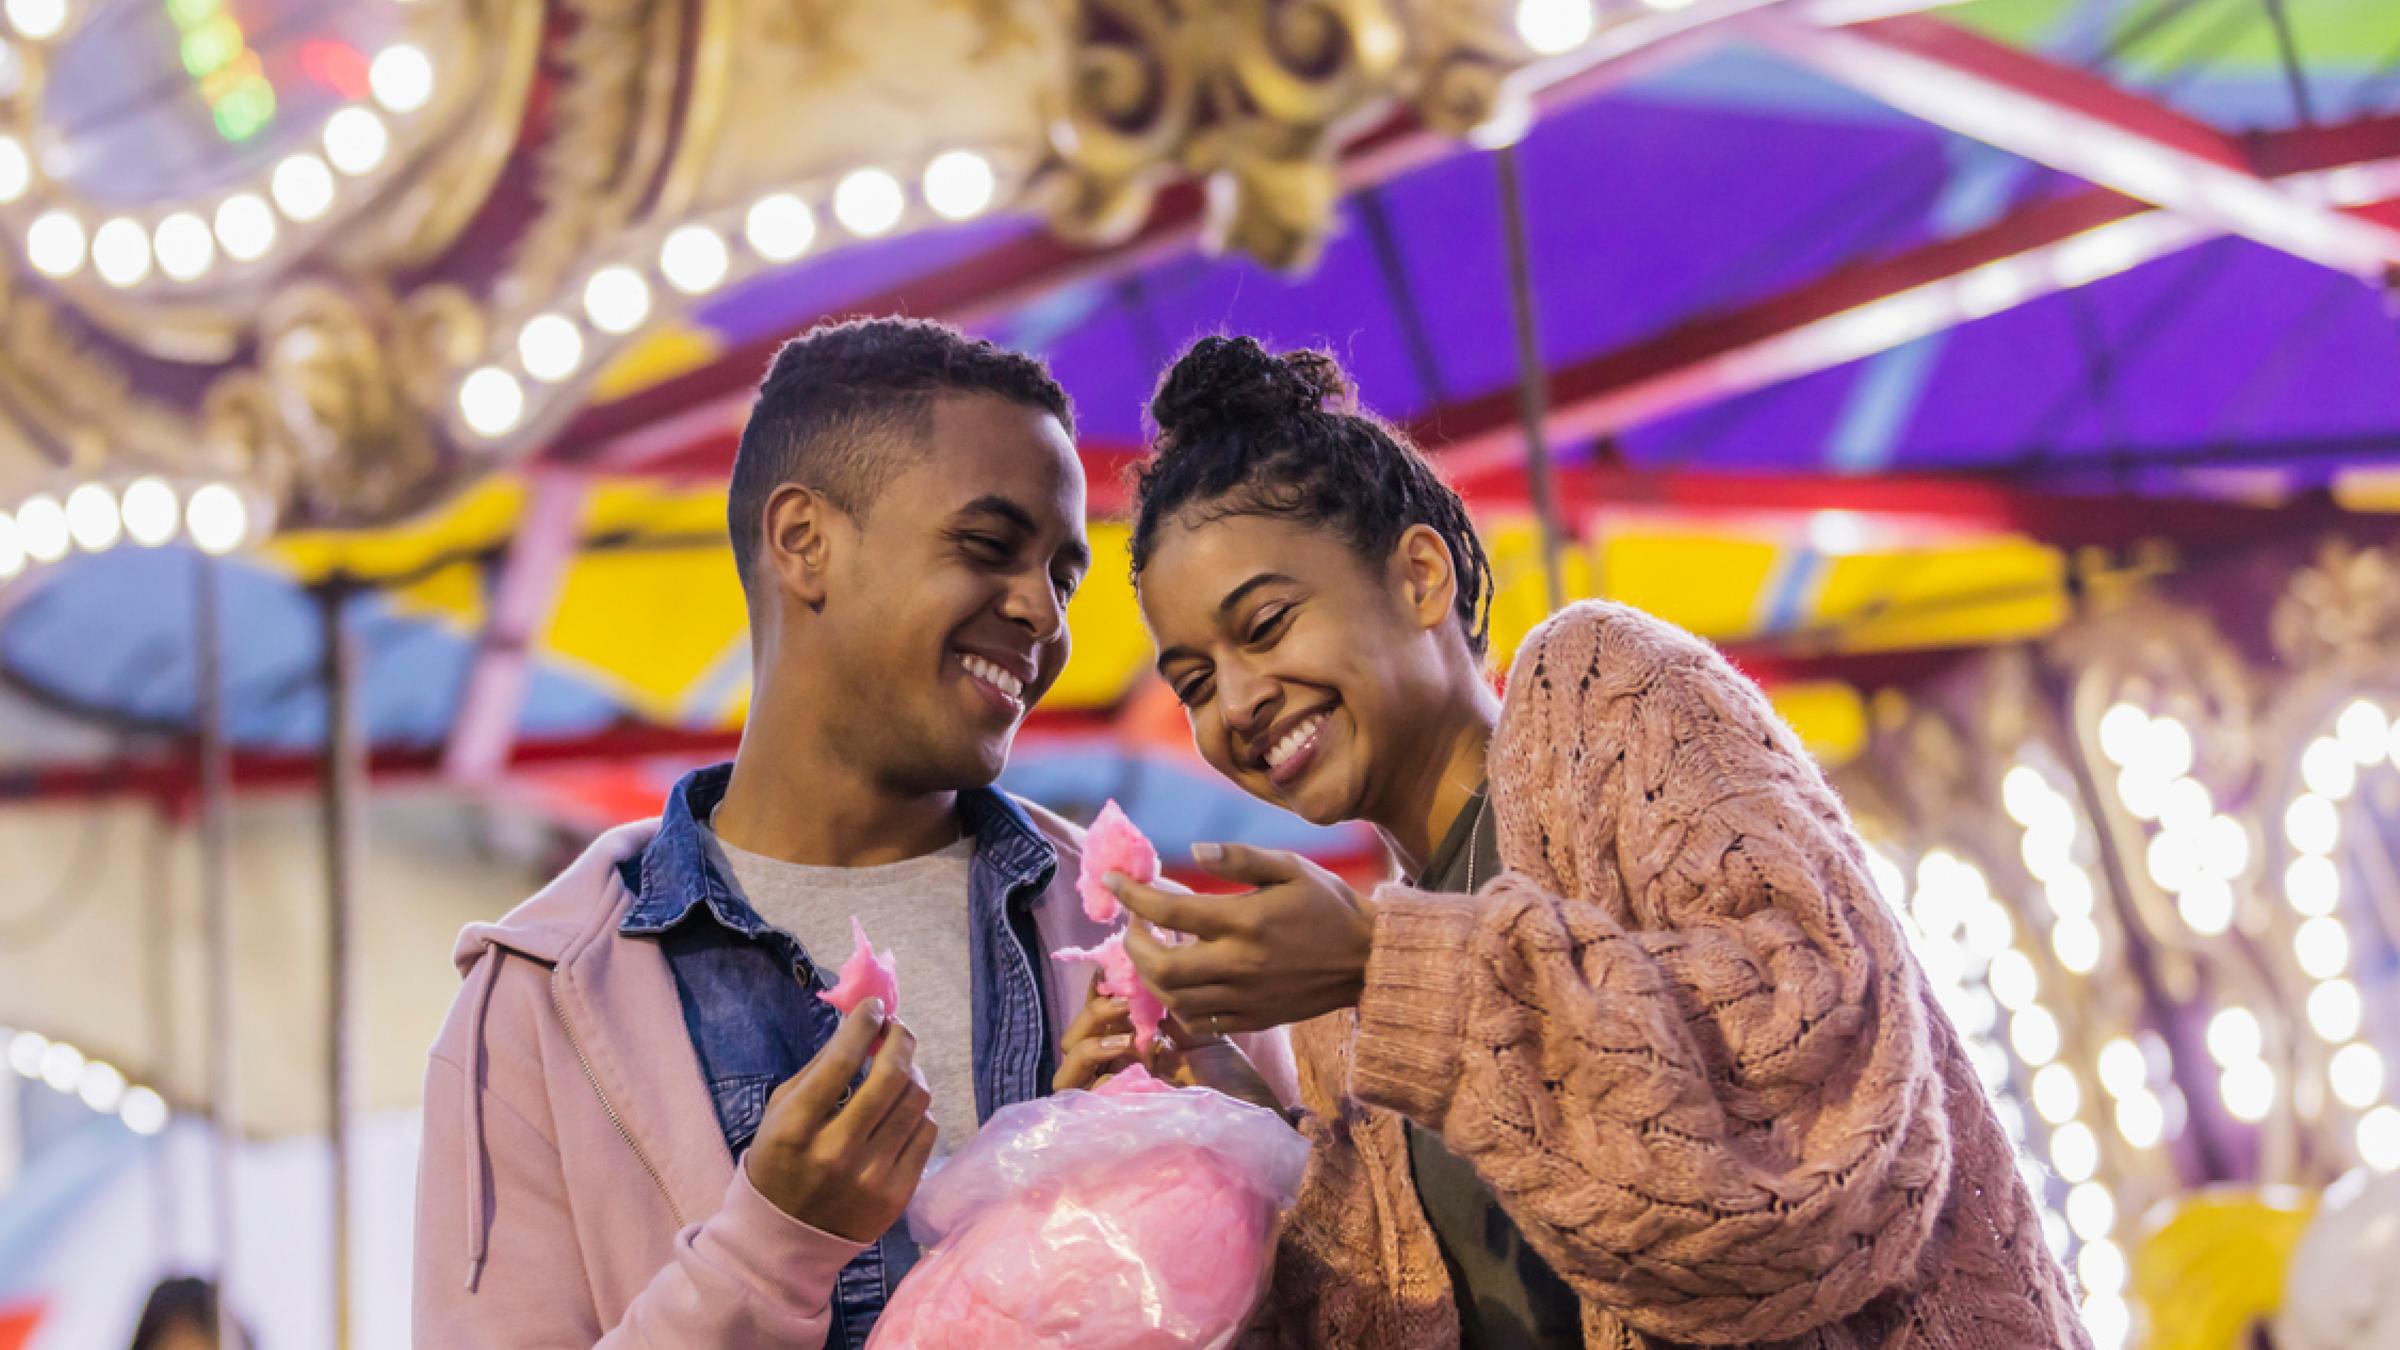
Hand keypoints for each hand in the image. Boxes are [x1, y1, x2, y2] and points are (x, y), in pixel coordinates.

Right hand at [744, 999, 937, 1242]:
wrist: (786, 1238)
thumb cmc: (781, 1160)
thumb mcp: (780, 1111)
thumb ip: (820, 1067)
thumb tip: (863, 1023)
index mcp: (795, 1127)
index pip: (842, 1060)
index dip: (864, 1023)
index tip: (875, 1005)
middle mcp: (836, 1152)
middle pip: (891, 1078)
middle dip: (901, 1040)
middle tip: (898, 1028)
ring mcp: (871, 1176)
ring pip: (916, 1102)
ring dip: (913, 1073)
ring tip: (901, 1067)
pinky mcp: (897, 1195)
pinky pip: (926, 1132)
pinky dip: (917, 1110)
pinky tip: (903, 1108)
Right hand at [1056, 974, 1282, 1110]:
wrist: (1248, 1119)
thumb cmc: (1231, 1082)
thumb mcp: (1199, 1035)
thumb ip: (1166, 1013)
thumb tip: (1138, 976)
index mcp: (1135, 1054)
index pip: (1098, 1019)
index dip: (1099, 993)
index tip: (1114, 971)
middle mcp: (1117, 1073)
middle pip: (1075, 1036)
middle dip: (1094, 1011)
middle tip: (1125, 1001)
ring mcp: (1110, 1096)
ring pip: (1068, 1059)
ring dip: (1091, 1033)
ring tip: (1127, 1029)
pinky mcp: (1106, 1116)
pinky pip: (1075, 1089)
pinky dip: (1093, 1058)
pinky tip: (1127, 1048)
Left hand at [1108, 843, 1375, 1035]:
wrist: (1368, 959)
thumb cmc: (1328, 905)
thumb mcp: (1290, 867)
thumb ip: (1240, 857)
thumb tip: (1194, 850)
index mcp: (1245, 921)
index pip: (1169, 912)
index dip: (1132, 895)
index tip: (1114, 882)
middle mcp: (1239, 964)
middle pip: (1161, 968)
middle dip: (1134, 945)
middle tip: (1134, 925)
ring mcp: (1244, 998)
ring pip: (1174, 999)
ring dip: (1150, 976)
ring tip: (1152, 950)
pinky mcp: (1253, 1019)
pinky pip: (1199, 1021)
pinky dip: (1177, 1002)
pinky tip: (1180, 981)